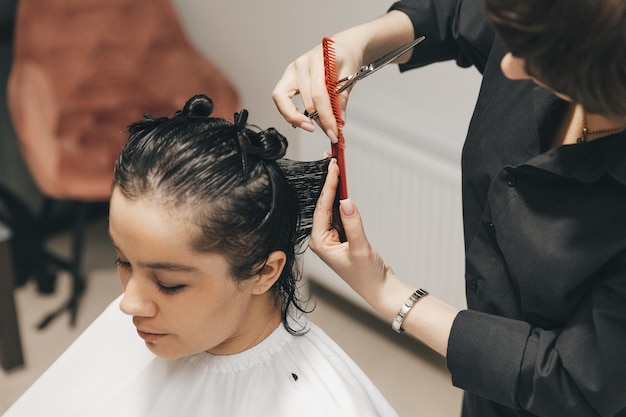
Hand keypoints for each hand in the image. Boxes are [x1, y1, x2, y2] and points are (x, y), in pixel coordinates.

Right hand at [271, 39, 361, 141]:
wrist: (342, 46)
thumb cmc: (345, 56)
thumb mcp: (350, 75)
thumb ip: (342, 98)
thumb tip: (338, 120)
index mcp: (317, 60)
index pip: (319, 94)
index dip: (326, 116)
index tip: (334, 131)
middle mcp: (300, 65)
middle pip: (306, 101)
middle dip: (319, 121)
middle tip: (331, 132)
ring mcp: (292, 71)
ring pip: (286, 102)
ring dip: (302, 119)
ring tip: (315, 127)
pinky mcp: (288, 79)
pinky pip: (281, 99)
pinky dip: (290, 112)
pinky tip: (302, 120)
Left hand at [310, 159, 392, 299]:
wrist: (380, 289)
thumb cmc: (367, 275)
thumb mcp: (360, 249)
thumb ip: (353, 224)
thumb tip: (346, 201)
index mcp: (320, 242)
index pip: (322, 208)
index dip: (328, 186)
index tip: (333, 168)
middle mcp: (322, 239)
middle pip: (324, 205)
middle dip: (328, 183)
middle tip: (330, 160)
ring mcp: (332, 237)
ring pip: (332, 207)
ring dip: (335, 189)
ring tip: (335, 167)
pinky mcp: (342, 236)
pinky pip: (340, 213)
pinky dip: (342, 199)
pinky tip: (342, 185)